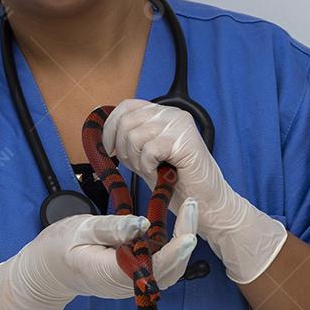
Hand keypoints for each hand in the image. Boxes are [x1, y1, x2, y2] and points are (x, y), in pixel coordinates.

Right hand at [0, 200, 199, 309]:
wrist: (46, 271)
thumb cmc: (58, 248)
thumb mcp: (80, 230)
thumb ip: (111, 228)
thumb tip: (141, 224)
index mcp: (111, 274)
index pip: (150, 267)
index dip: (173, 252)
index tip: (188, 234)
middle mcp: (126, 285)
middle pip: (168, 270)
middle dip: (184, 240)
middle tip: (192, 206)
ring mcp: (131, 285)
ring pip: (168, 270)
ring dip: (182, 243)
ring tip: (189, 211)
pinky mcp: (133, 278)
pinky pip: (159, 267)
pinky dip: (172, 248)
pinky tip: (177, 226)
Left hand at [102, 99, 288, 283]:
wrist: (205, 202)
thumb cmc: (177, 183)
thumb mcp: (145, 157)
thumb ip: (130, 142)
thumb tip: (104, 137)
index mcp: (162, 114)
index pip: (126, 107)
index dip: (110, 127)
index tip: (109, 149)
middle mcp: (172, 114)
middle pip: (127, 121)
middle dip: (123, 149)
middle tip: (137, 167)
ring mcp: (180, 125)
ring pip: (135, 136)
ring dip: (136, 160)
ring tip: (151, 171)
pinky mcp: (185, 140)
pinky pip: (149, 149)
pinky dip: (148, 166)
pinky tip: (160, 173)